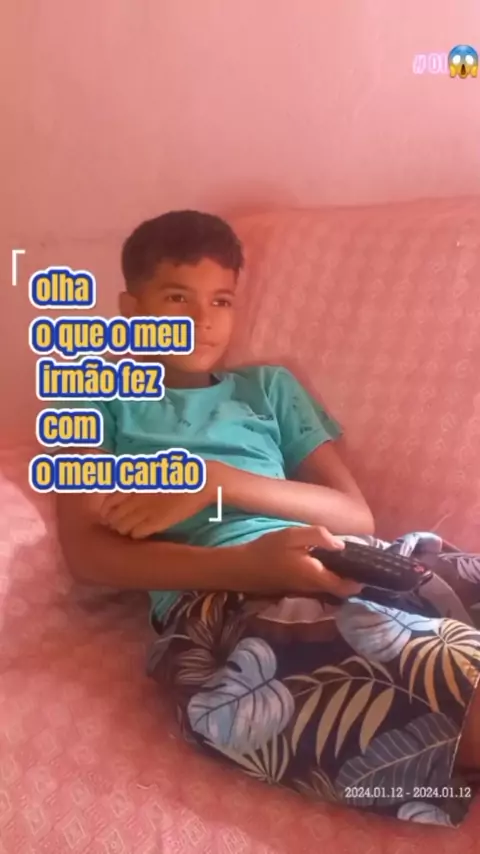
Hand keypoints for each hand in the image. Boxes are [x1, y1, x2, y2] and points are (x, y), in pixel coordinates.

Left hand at [98, 462, 224, 537]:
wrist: (199, 483)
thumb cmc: (178, 473)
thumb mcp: (151, 469)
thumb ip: (134, 477)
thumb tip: (118, 484)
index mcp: (133, 484)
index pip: (109, 502)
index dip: (107, 510)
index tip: (109, 513)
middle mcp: (136, 498)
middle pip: (113, 517)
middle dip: (113, 521)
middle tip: (119, 523)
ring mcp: (146, 511)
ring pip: (122, 528)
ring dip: (123, 529)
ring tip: (130, 528)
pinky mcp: (157, 523)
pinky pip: (136, 534)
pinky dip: (135, 534)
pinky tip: (141, 531)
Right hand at [243, 526, 362, 596]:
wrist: (242, 568)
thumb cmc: (268, 550)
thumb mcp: (293, 536)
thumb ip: (319, 537)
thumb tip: (342, 545)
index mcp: (316, 576)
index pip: (347, 587)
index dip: (360, 581)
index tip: (369, 568)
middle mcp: (313, 587)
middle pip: (340, 589)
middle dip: (352, 579)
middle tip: (360, 561)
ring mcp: (304, 589)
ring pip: (329, 587)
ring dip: (340, 578)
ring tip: (347, 560)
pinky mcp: (296, 587)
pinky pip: (319, 584)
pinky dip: (327, 576)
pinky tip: (326, 562)